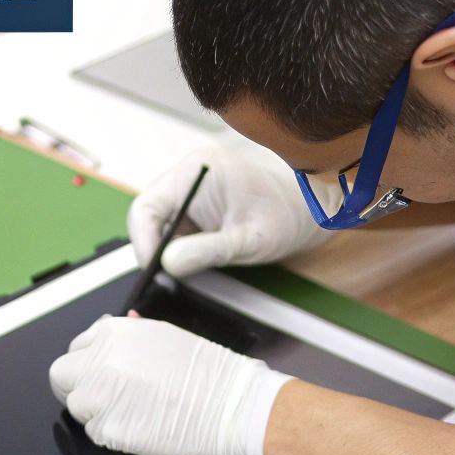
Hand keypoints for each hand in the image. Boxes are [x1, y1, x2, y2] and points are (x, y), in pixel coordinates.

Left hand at [48, 315, 291, 454]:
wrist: (233, 406)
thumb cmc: (209, 373)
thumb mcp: (164, 336)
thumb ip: (128, 335)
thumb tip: (111, 329)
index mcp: (112, 334)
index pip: (75, 349)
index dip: (89, 364)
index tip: (102, 374)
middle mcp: (99, 361)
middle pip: (60, 376)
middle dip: (78, 386)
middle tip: (105, 398)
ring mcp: (99, 397)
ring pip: (76, 407)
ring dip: (95, 412)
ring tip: (133, 411)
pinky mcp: (108, 430)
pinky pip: (95, 433)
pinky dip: (113, 433)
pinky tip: (142, 427)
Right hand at [128, 141, 333, 276]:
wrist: (310, 212)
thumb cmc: (287, 216)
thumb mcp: (248, 240)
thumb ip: (208, 250)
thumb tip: (168, 263)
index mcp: (197, 171)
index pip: (147, 207)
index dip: (143, 242)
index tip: (154, 272)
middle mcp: (187, 178)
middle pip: (148, 218)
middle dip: (153, 252)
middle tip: (164, 283)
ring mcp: (190, 194)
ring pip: (158, 229)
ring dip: (165, 256)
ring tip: (180, 280)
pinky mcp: (195, 210)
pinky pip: (174, 233)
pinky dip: (177, 255)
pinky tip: (190, 271)